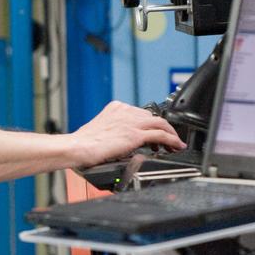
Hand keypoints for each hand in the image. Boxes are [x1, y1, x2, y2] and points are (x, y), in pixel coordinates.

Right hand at [70, 101, 184, 167]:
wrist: (78, 147)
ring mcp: (131, 122)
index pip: (141, 113)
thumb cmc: (83, 143)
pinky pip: (161, 135)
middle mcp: (126, 111)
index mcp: (116, 108)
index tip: (155, 133)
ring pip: (161, 123)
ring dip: (171, 134)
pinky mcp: (135, 134)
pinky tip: (176, 146)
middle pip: (153, 117)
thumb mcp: (100, 129)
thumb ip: (113, 131)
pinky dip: (172, 140)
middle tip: (168, 141)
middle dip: (163, 129)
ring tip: (175, 144)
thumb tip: (120, 141)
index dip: (151, 124)